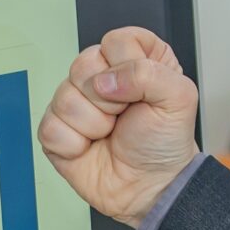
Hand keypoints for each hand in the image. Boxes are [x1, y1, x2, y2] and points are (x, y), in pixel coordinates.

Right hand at [38, 27, 201, 228]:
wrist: (150, 188)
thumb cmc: (164, 144)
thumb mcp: (179, 99)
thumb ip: (148, 73)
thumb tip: (104, 80)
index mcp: (133, 59)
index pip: (116, 41)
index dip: (127, 68)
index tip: (141, 93)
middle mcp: (101, 76)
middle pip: (82, 64)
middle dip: (108, 99)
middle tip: (123, 116)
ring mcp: (76, 102)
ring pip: (64, 96)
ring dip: (93, 124)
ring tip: (109, 134)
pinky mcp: (57, 130)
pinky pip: (50, 127)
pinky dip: (74, 144)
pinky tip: (89, 148)